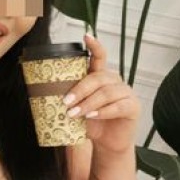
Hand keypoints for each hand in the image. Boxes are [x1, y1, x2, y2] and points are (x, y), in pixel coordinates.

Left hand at [63, 33, 140, 156]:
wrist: (106, 144)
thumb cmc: (91, 124)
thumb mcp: (77, 109)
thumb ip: (70, 100)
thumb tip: (46, 95)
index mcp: (100, 77)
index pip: (99, 57)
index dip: (94, 46)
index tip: (86, 36)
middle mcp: (115, 81)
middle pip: (98, 77)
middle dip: (80, 89)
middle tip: (66, 103)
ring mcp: (126, 93)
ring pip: (107, 92)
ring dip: (89, 103)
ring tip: (75, 114)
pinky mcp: (133, 107)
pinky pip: (118, 106)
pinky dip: (103, 111)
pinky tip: (92, 116)